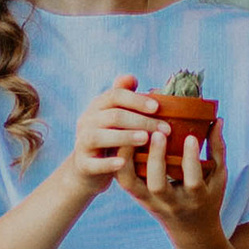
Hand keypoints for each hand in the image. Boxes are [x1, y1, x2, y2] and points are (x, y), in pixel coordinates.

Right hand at [68, 72, 161, 190]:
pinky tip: (123, 163)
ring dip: (124, 136)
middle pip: (113, 116)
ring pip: (99, 136)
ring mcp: (82, 143)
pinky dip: (108, 163)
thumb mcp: (117, 118)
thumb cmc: (111, 139)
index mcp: (98, 107)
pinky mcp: (82, 165)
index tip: (157, 107)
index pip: (115, 95)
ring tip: (146, 139)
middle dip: (141, 121)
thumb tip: (134, 78)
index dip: (136, 100)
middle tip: (165, 129)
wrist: (87, 170)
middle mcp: (87, 121)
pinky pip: (94, 163)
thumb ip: (125, 99)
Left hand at [115, 116, 228, 246]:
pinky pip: (123, 180)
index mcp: (195, 198)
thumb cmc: (208, 197)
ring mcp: (150, 202)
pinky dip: (120, 162)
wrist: (191, 231)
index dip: (191, 159)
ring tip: (132, 134)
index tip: (190, 137)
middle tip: (158, 133)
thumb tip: (217, 120)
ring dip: (128, 159)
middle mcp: (170, 203)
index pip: (193, 181)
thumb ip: (217, 149)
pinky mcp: (138, 198)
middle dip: (156, 158)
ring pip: (132, 184)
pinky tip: (123, 141)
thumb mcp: (218, 177)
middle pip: (158, 185)